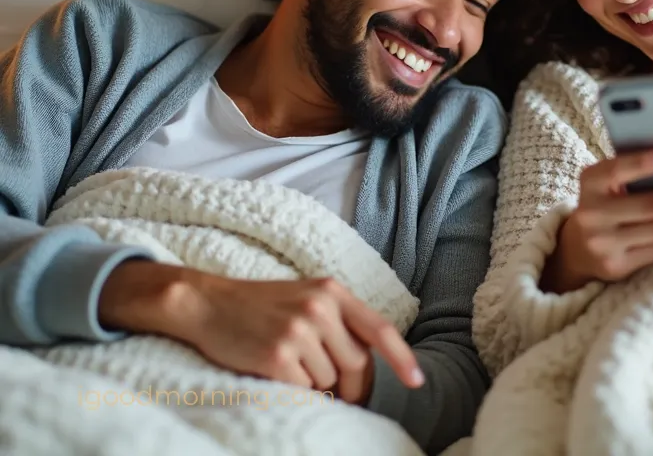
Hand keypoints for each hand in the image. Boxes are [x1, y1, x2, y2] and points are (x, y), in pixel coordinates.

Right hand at [99, 262, 423, 403]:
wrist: (207, 302)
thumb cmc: (260, 306)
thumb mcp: (306, 298)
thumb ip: (338, 322)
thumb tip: (365, 366)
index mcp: (332, 291)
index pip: (379, 329)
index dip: (402, 358)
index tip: (416, 382)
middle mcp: (320, 308)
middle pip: (357, 365)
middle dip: (350, 386)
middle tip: (330, 389)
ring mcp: (299, 330)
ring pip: (329, 381)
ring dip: (313, 384)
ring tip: (286, 362)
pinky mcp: (277, 355)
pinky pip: (303, 390)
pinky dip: (292, 389)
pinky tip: (272, 370)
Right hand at [542, 148, 652, 293]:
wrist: (578, 248)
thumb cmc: (608, 204)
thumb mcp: (609, 184)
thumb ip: (634, 172)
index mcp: (590, 183)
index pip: (617, 170)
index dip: (644, 163)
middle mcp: (590, 213)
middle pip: (646, 205)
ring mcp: (601, 243)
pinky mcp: (615, 266)